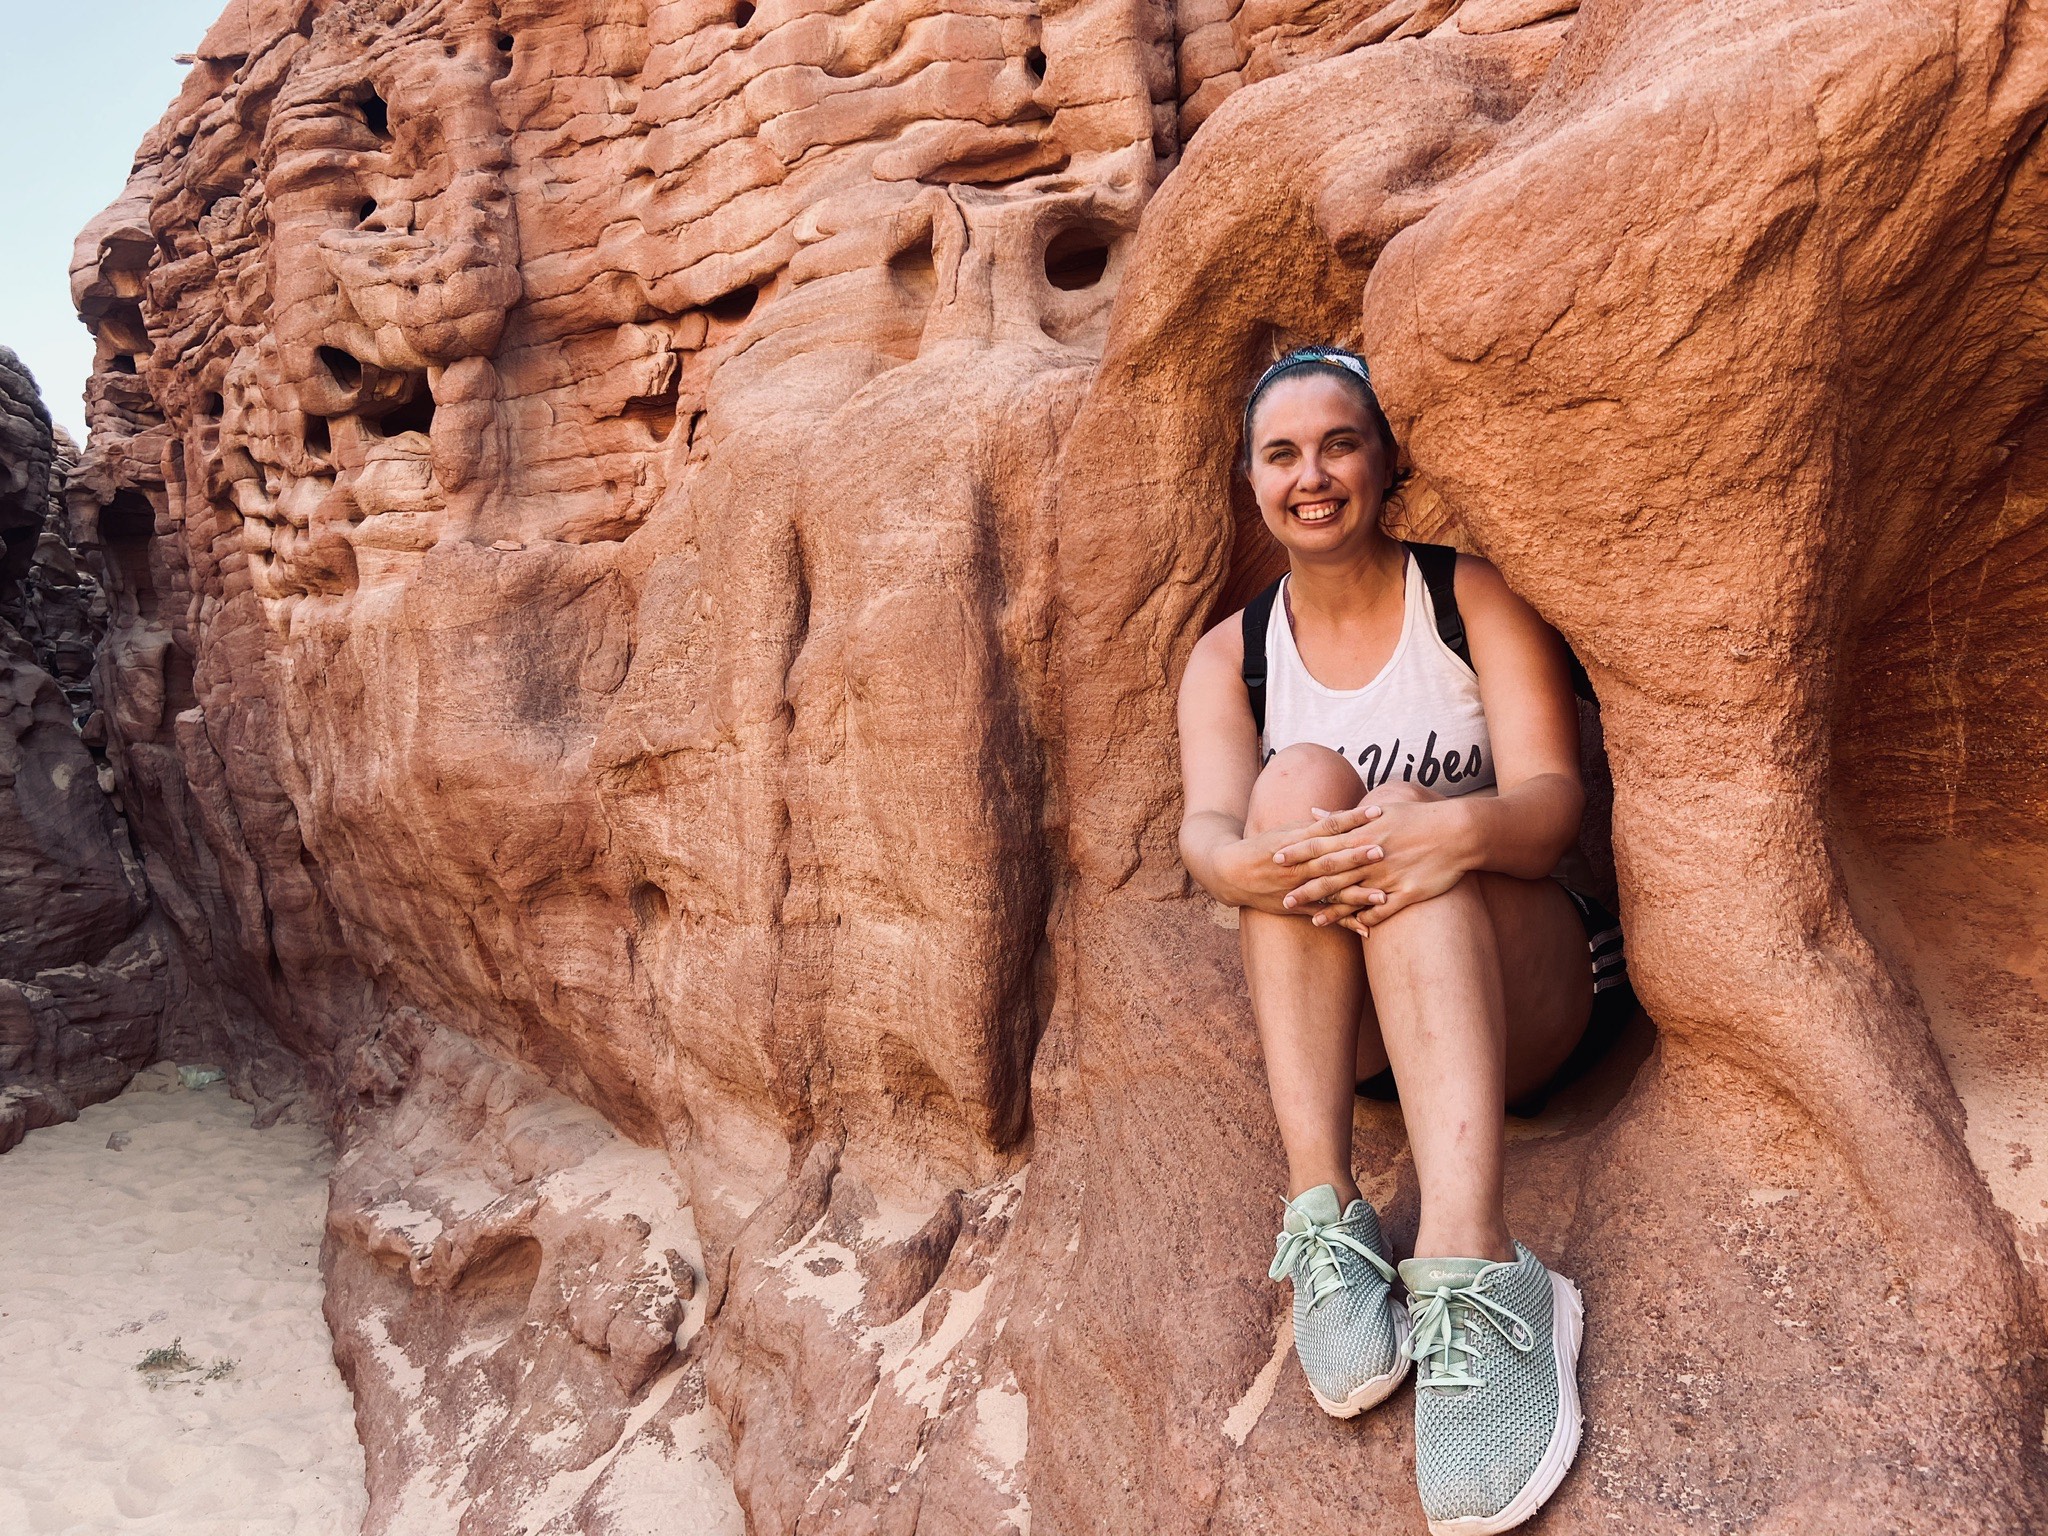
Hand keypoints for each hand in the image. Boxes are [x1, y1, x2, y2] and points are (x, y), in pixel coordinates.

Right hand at [1216, 815, 1372, 912]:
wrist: (1231, 873)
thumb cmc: (1263, 847)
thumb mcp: (1286, 831)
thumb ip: (1315, 826)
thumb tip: (1345, 816)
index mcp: (1297, 841)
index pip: (1329, 827)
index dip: (1352, 819)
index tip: (1376, 811)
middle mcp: (1298, 864)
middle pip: (1331, 859)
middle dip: (1356, 856)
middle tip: (1382, 851)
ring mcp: (1297, 887)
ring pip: (1331, 890)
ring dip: (1357, 895)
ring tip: (1383, 897)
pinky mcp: (1296, 906)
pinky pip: (1323, 915)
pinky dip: (1344, 922)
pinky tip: (1366, 928)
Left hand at [1274, 796, 1473, 931]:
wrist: (1459, 831)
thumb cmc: (1418, 818)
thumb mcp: (1380, 811)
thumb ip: (1344, 817)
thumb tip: (1314, 812)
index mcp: (1363, 834)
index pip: (1323, 844)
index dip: (1298, 852)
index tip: (1275, 858)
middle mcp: (1372, 856)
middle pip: (1332, 874)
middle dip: (1306, 887)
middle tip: (1283, 899)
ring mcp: (1389, 876)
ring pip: (1354, 896)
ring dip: (1332, 910)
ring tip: (1312, 922)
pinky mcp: (1407, 892)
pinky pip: (1383, 910)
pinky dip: (1367, 919)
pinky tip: (1354, 929)